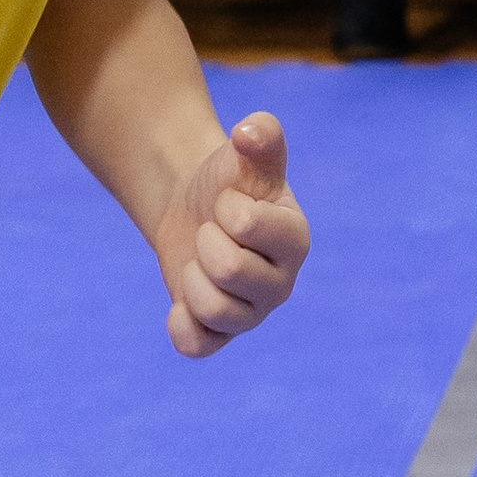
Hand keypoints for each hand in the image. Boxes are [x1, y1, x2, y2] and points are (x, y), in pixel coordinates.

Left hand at [154, 109, 308, 358]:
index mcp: (295, 239)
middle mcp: (280, 283)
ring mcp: (251, 312)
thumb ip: (260, 137)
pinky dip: (181, 324)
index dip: (224, 209)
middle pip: (229, 270)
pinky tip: (181, 302)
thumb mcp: (245, 154)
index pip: (246, 226)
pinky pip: (197, 346)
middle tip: (210, 233)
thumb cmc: (229, 179)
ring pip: (213, 311)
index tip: (228, 203)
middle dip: (205, 241)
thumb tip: (251, 130)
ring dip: (191, 276)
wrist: (196, 205)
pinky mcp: (219, 333)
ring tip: (199, 262)